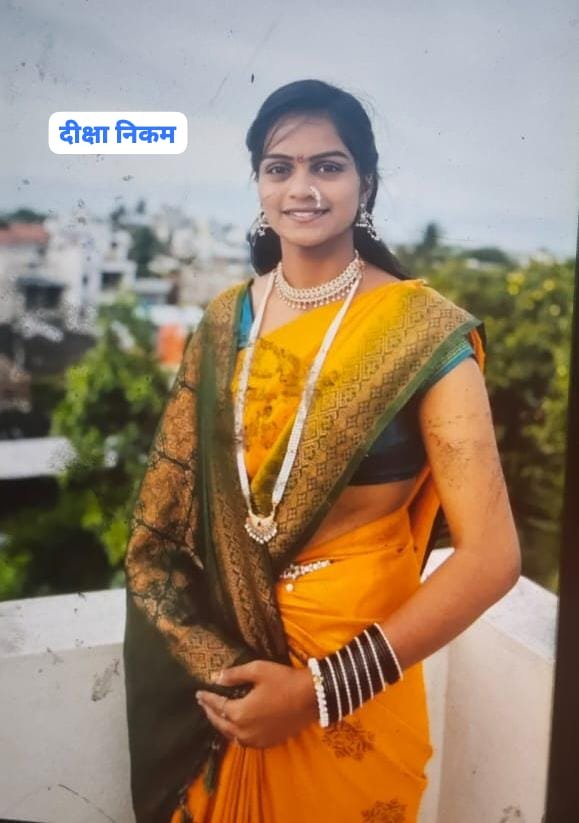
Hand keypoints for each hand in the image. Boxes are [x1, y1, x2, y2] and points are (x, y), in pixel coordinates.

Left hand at [195, 660, 317, 748]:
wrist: (312, 698)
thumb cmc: (284, 681)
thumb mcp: (258, 670)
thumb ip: (235, 675)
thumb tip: (216, 677)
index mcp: (239, 713)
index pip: (217, 706)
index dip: (207, 698)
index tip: (198, 692)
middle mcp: (244, 732)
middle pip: (220, 724)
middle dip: (210, 712)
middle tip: (203, 703)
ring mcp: (256, 740)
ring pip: (231, 735)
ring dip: (222, 724)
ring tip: (217, 714)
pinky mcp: (267, 743)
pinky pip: (244, 741)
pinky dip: (236, 733)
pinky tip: (236, 726)